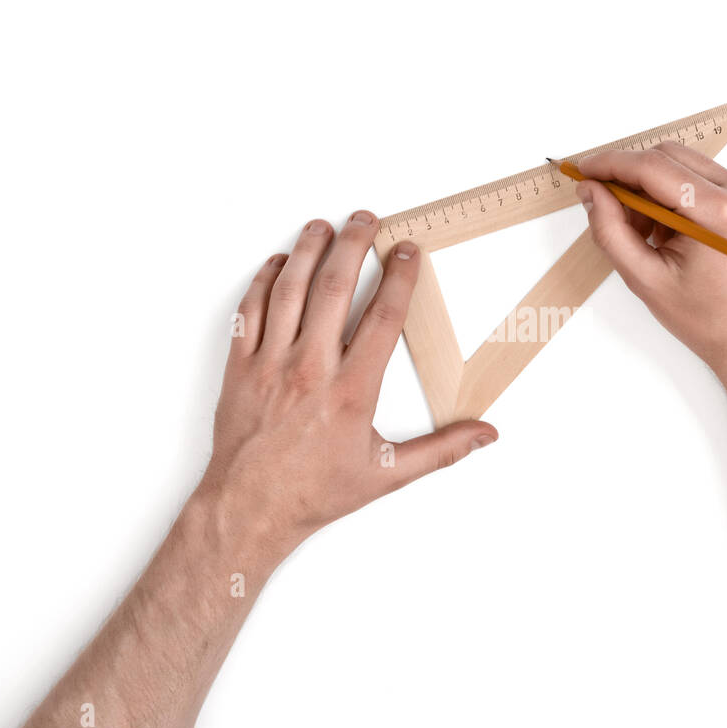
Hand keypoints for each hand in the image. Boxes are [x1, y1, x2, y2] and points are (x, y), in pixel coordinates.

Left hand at [196, 211, 496, 561]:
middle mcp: (310, 370)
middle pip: (333, 289)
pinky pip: (250, 310)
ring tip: (323, 225)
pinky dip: (263, 281)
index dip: (399, 278)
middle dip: (353, 246)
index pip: (382, 318)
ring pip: (289, 291)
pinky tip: (278, 263)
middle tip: (366, 218)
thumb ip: (442, 450)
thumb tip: (486, 434)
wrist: (249, 509)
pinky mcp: (240, 367)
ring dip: (307, 251)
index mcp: (351, 391)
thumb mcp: (387, 475)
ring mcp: (270, 364)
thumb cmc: (315, 492)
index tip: (407, 251)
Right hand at [577, 144, 726, 396]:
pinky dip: (672, 196)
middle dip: (629, 176)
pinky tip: (664, 233)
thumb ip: (611, 231)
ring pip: (683, 165)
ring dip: (650, 187)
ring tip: (641, 233)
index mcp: (719, 213)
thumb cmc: (711, 321)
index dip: (610, 164)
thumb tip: (590, 192)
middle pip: (668, 156)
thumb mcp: (646, 280)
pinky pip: (700, 179)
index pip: (652, 167)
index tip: (583, 170)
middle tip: (605, 206)